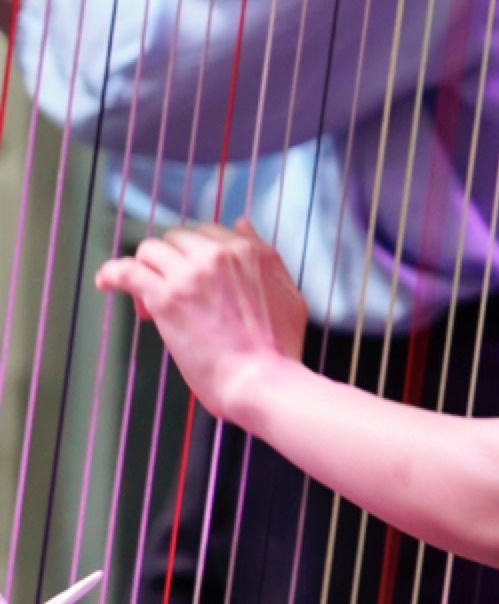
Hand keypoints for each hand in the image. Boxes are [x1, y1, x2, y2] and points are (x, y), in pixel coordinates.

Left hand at [94, 221, 306, 426]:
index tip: (192, 279)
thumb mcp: (287, 290)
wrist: (262, 379)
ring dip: (146, 270)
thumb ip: (263, 254)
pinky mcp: (165, 297)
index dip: (195, 256)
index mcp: (251, 251)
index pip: (208, 233)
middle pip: (176, 239)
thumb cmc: (279, 347)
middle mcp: (220, 254)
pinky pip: (127, 271)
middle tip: (171, 294)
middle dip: (170, 262)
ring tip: (148, 302)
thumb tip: (242, 224)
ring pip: (150, 250)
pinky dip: (112, 274)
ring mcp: (191, 274)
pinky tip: (106, 282)